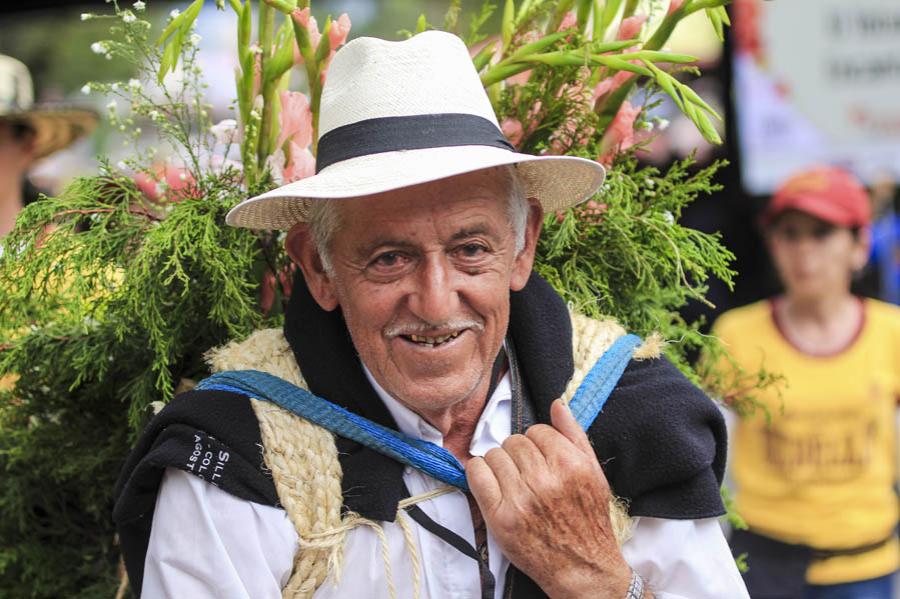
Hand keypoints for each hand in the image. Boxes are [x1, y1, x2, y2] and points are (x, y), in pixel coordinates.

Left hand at [466, 399, 631, 598]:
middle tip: (526, 473)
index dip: (537, 443)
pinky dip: (479, 473)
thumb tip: (557, 403)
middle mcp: (545, 480)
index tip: (540, 458)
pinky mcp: (501, 517)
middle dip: (518, 453)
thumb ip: (574, 435)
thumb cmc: (588, 519)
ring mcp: (521, 499)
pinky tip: (491, 483)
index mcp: (570, 465)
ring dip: (500, 465)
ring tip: (513, 482)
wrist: (582, 567)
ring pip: (494, 455)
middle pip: (513, 441)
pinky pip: (476, 474)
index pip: (536, 431)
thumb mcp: (593, 473)